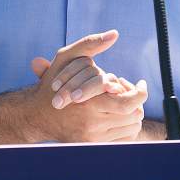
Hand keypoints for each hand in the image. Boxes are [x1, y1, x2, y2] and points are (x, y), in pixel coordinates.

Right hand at [29, 31, 147, 142]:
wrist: (37, 115)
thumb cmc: (53, 83)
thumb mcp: (66, 58)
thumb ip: (90, 44)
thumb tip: (114, 33)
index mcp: (88, 103)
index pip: (128, 103)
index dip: (140, 93)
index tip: (141, 84)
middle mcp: (92, 125)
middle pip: (134, 114)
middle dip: (137, 101)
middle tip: (135, 91)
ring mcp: (94, 139)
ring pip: (131, 126)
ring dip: (132, 113)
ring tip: (126, 101)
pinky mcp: (94, 146)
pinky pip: (124, 138)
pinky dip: (126, 126)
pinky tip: (120, 114)